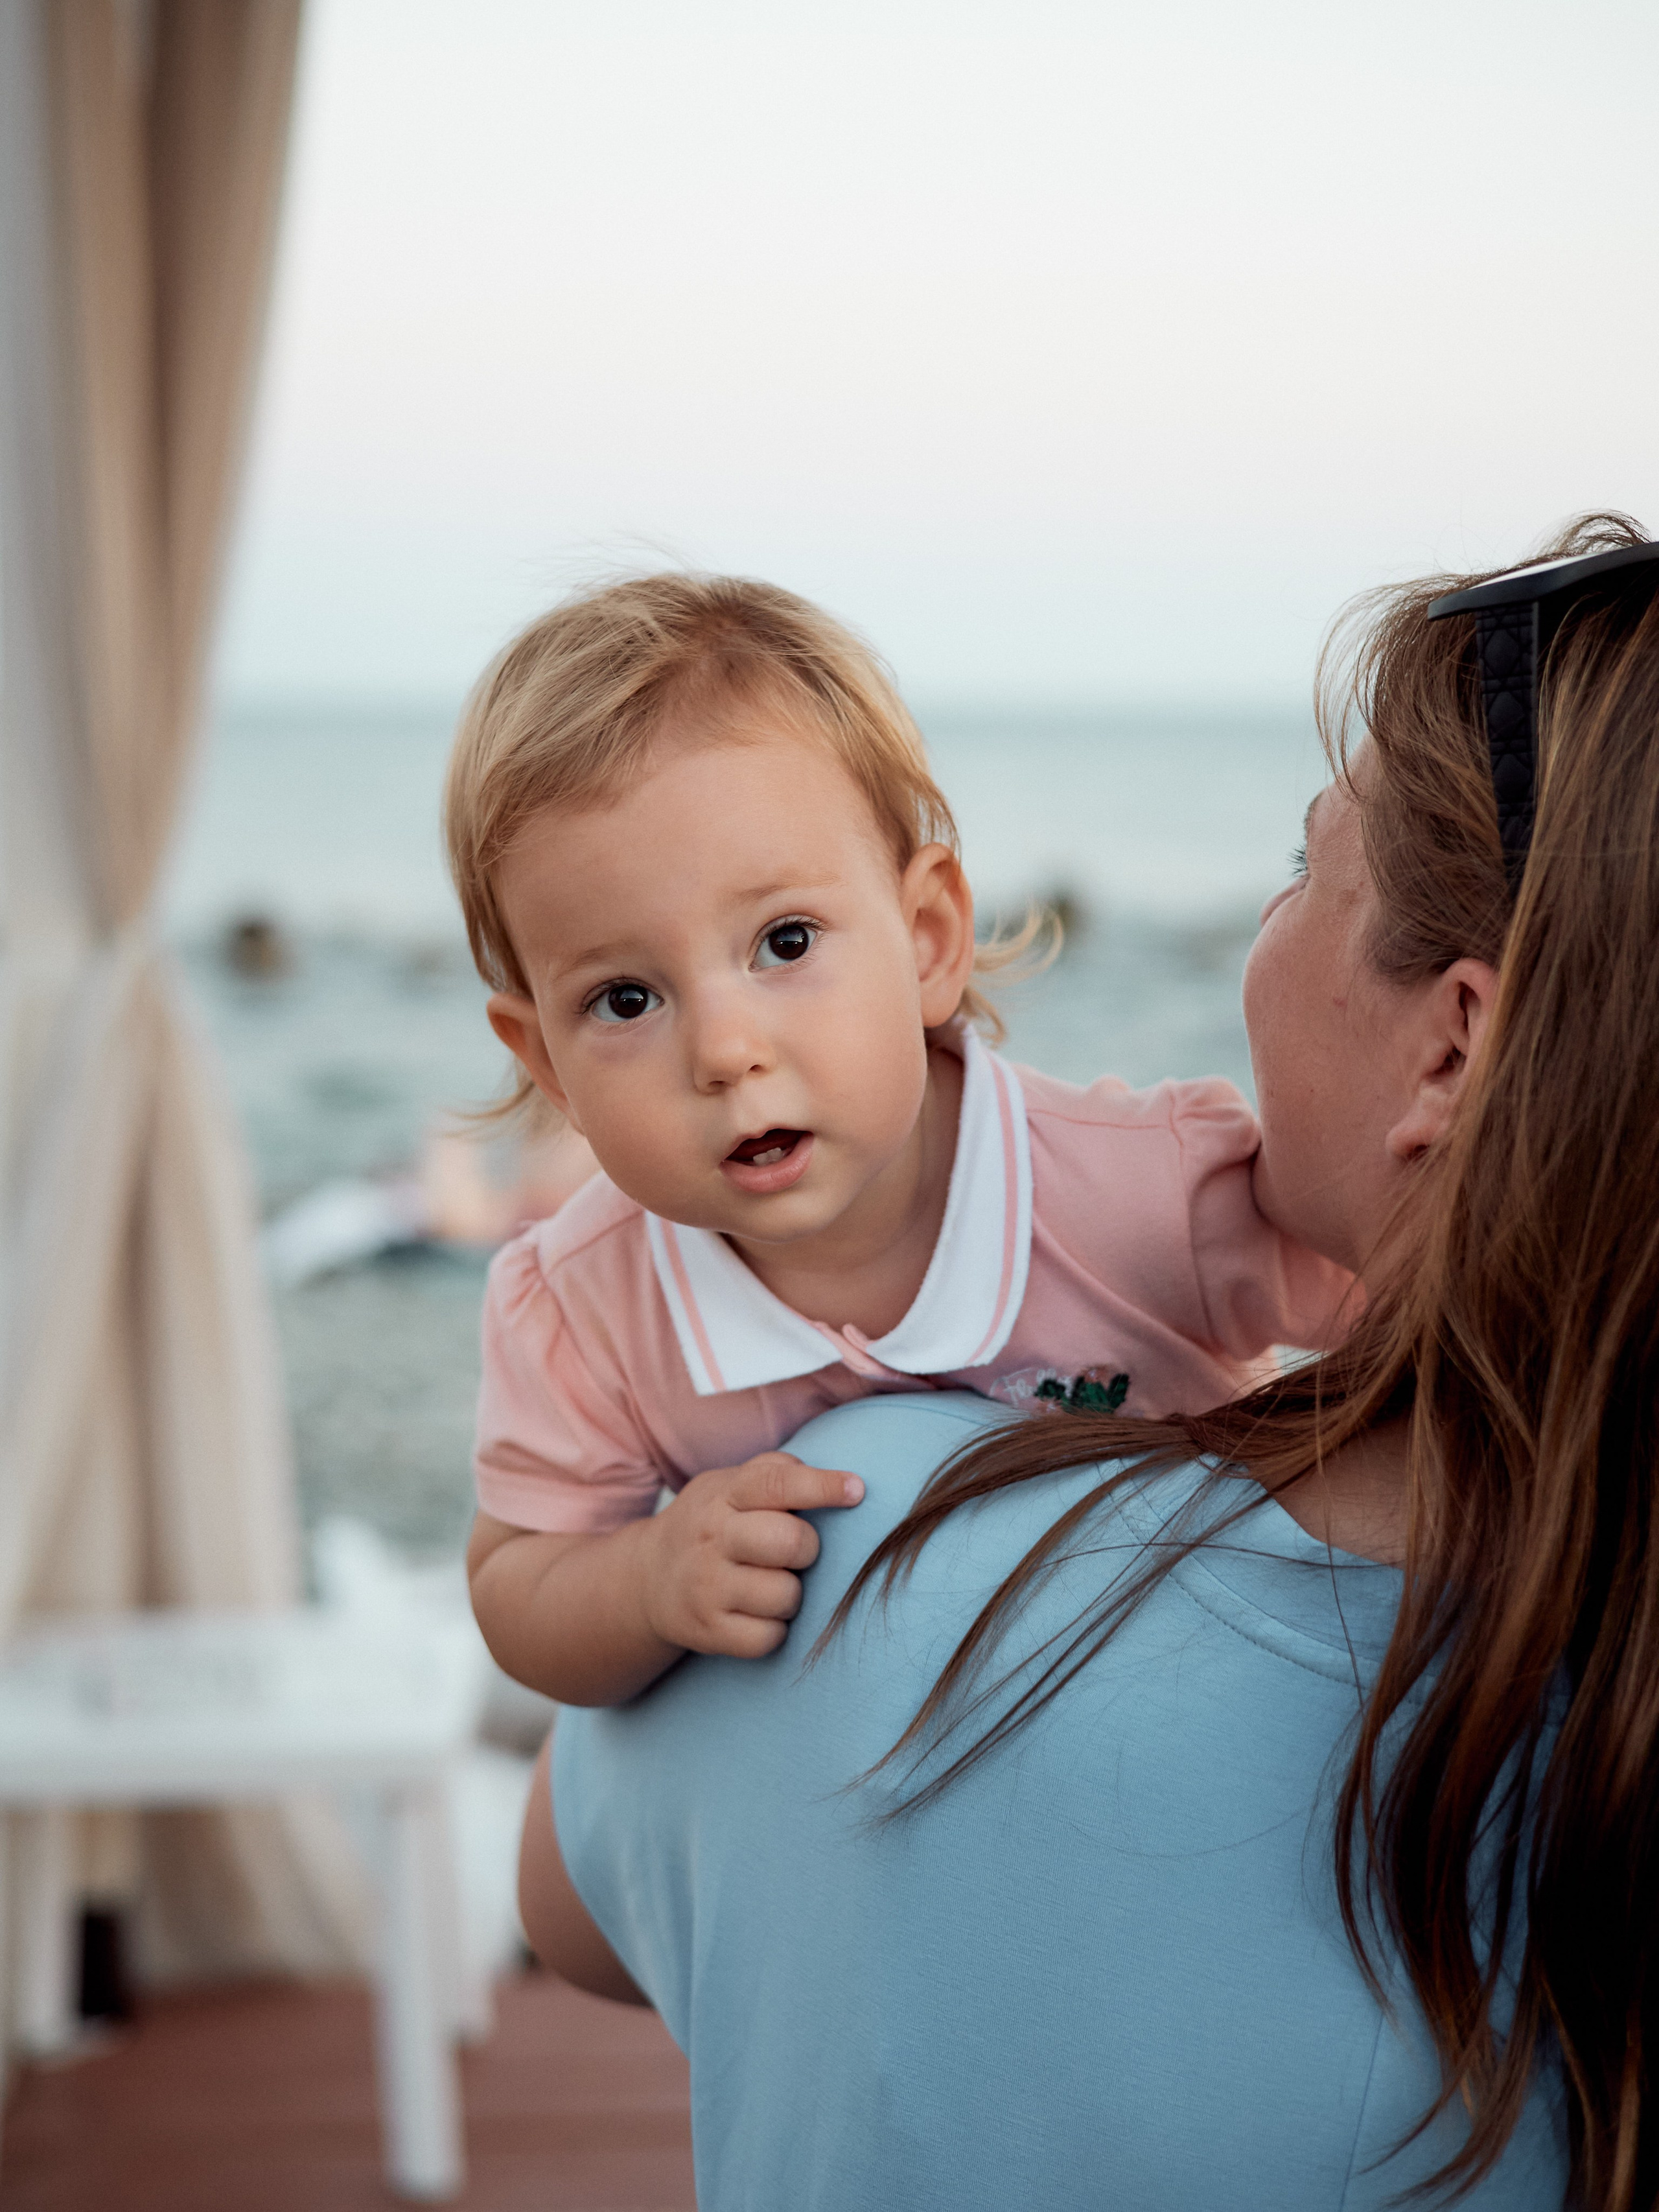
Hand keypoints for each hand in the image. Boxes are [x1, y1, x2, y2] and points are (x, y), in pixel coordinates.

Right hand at [637, 1452, 863, 1659]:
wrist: (647, 1580)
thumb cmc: (712, 1525)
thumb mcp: (730, 1484)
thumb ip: (776, 1471)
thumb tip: (838, 1481)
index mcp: (723, 1494)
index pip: (777, 1483)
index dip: (822, 1486)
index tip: (857, 1491)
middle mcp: (711, 1537)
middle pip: (790, 1543)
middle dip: (807, 1549)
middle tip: (793, 1552)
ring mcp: (706, 1586)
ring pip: (786, 1595)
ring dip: (791, 1594)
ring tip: (768, 1584)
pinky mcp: (707, 1630)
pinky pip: (769, 1637)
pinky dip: (773, 1630)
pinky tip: (756, 1614)